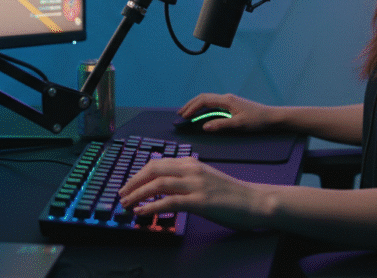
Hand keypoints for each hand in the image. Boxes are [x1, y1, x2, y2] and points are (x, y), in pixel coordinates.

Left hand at [118, 158, 266, 230]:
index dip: (139, 174)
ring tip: (127, 204)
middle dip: (133, 182)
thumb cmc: (231, 193)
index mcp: (191, 163)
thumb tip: (164, 186)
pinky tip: (142, 212)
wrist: (254, 201)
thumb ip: (186, 178)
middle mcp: (192, 170)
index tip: (129, 185)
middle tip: (122, 194)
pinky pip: (170, 202)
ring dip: (138, 194)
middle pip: (153, 170)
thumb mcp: (205, 178)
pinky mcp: (200, 201)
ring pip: (158, 184)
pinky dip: (152, 207)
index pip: (157, 163)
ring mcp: (196, 185)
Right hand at [178, 93, 275, 132]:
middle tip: (180, 115)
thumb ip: (221, 125)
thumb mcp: (239, 125)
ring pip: (207, 100)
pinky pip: (213, 104)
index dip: (192, 108)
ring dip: (196, 105)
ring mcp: (229, 101)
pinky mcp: (231, 105)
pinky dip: (203, 108)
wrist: (272, 117)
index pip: (204, 100)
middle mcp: (226, 98)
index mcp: (226, 100)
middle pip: (203, 98)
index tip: (183, 116)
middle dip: (190, 105)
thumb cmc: (257, 120)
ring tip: (186, 113)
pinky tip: (201, 114)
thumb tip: (204, 126)